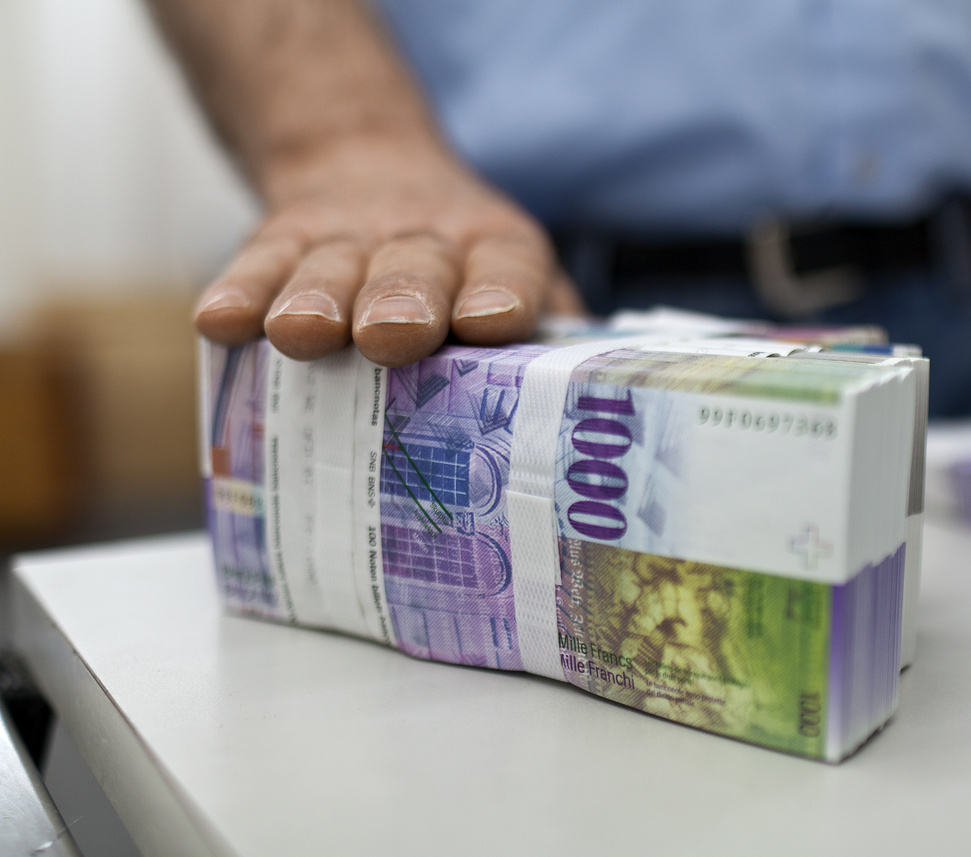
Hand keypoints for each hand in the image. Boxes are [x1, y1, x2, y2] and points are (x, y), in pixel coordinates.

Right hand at [193, 132, 584, 366]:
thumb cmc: (462, 273)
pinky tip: (222, 323)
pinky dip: (240, 292)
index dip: (499, 294)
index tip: (490, 325)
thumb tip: (591, 408)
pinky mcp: (282, 241)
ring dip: (317, 300)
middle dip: (402, 302)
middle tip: (392, 337)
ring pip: (331, 267)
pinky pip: (256, 264)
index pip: (506, 268)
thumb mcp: (515, 288)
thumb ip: (549, 337)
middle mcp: (424, 241)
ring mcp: (348, 240)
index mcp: (496, 253)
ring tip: (303, 334)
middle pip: (414, 269)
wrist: (374, 177)